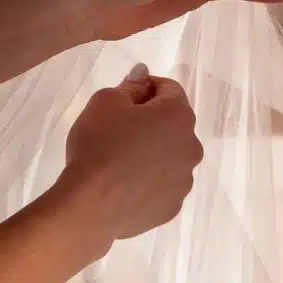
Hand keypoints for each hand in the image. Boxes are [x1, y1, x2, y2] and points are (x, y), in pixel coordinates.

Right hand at [46, 66, 203, 252]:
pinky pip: (162, 185)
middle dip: (152, 121)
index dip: (146, 87)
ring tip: (121, 160)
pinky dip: (149, 180)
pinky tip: (125, 184)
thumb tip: (143, 75)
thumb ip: (130, 85)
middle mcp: (191, 147)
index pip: (169, 89)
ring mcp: (184, 181)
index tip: (123, 97)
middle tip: (119, 129)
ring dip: (153, 151)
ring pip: (170, 156)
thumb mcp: (106, 101)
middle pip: (173, 124)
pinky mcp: (172, 207)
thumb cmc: (99, 145)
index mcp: (179, 116)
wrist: (91, 205)